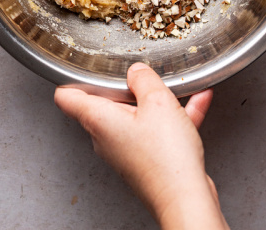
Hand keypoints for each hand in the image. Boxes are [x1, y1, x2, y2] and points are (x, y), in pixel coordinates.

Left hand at [54, 63, 228, 229]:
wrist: (184, 197)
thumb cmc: (165, 157)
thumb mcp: (158, 102)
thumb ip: (144, 79)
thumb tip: (136, 71)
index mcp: (99, 120)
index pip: (67, 97)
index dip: (74, 79)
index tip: (86, 69)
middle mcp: (106, 137)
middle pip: (106, 104)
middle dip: (128, 88)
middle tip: (146, 76)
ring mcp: (124, 151)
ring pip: (137, 117)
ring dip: (159, 102)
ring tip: (181, 88)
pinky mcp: (144, 160)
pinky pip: (156, 131)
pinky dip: (174, 117)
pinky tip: (197, 103)